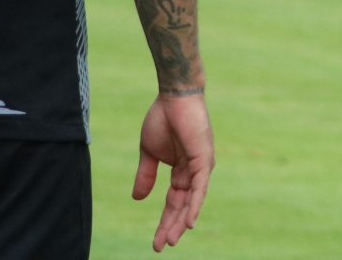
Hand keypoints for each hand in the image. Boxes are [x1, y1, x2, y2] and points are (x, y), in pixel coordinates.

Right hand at [135, 92, 213, 251]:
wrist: (172, 97)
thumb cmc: (162, 119)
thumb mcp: (149, 153)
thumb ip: (146, 176)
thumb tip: (138, 199)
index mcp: (182, 170)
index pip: (173, 202)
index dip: (165, 221)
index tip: (156, 241)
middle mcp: (194, 171)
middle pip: (183, 205)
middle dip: (172, 226)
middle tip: (162, 246)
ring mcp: (201, 165)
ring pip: (192, 200)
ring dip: (182, 221)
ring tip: (173, 240)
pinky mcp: (203, 158)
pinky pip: (200, 186)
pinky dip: (195, 204)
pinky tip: (190, 221)